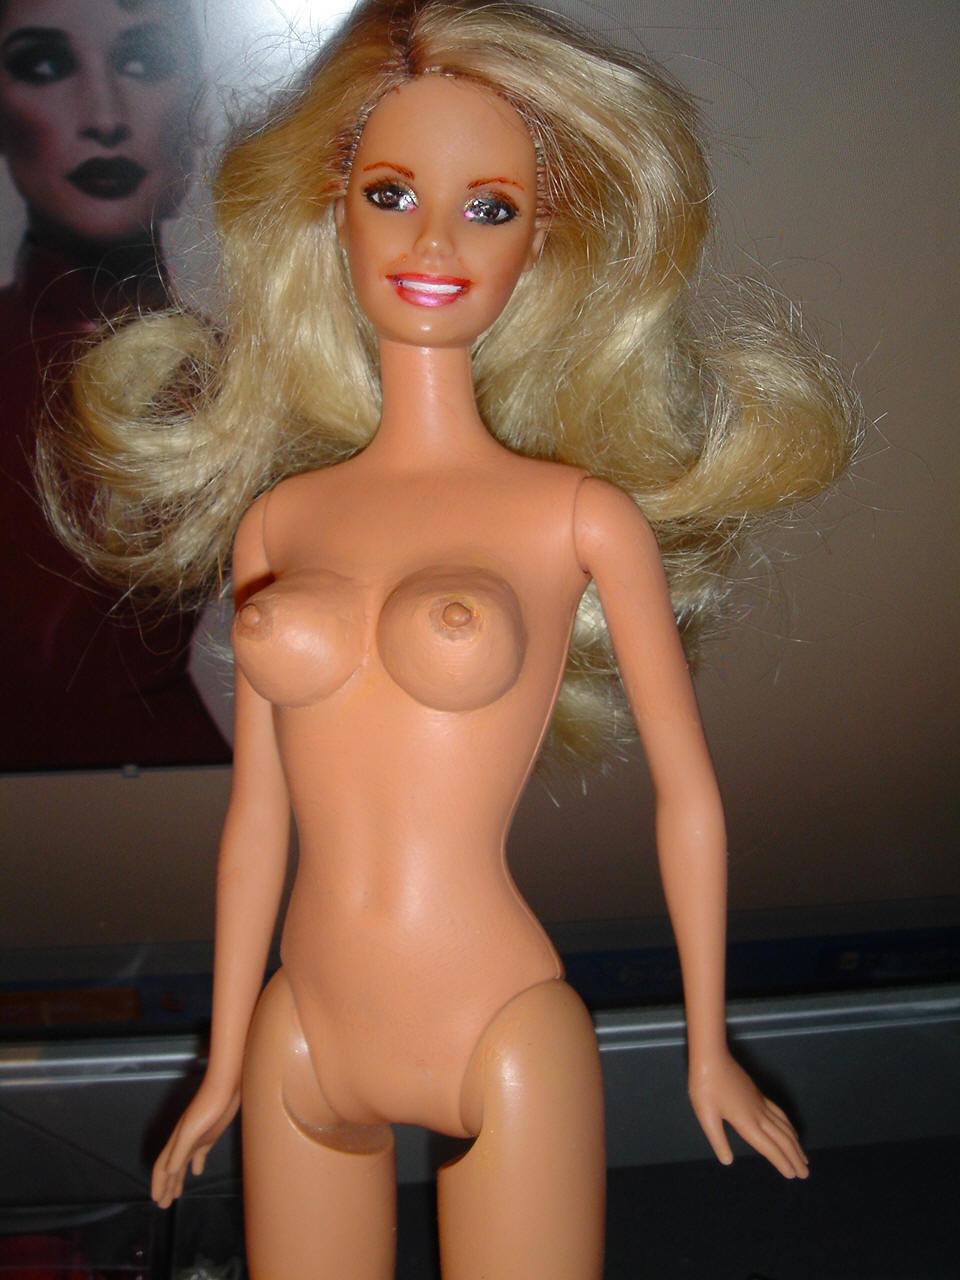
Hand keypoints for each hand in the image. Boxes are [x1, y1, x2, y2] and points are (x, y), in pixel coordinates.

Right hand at [151, 1077, 240, 1207]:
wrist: (226, 1087)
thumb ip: (180, 1150)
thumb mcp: (191, 1130)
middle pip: (171, 1169)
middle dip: (166, 1187)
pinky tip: (197, 1172)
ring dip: (178, 1179)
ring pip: (183, 1164)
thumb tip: (169, 1172)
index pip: (162, 1168)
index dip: (158, 1184)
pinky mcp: (210, 1135)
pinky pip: (199, 1154)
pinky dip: (196, 1164)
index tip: (156, 1200)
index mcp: (177, 1142)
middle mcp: (184, 1142)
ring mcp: (197, 1139)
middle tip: (163, 1205)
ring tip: (176, 1194)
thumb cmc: (208, 1106)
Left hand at [688, 1049, 808, 1178]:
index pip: (769, 1147)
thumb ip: (718, 1140)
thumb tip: (727, 1161)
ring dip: (795, 1143)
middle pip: (782, 1139)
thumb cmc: (705, 1087)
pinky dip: (789, 1126)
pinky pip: (780, 1114)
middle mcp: (759, 1115)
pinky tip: (791, 1129)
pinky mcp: (759, 1094)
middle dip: (794, 1157)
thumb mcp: (706, 1116)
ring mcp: (761, 1103)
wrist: (712, 1058)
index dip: (781, 1162)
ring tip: (804, 1157)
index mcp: (747, 1122)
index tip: (793, 1176)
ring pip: (784, 1127)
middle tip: (806, 1173)